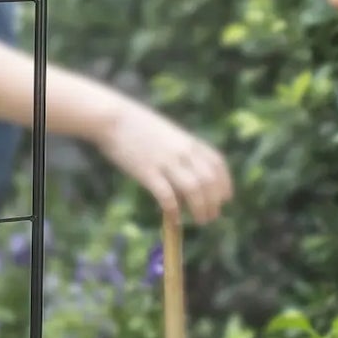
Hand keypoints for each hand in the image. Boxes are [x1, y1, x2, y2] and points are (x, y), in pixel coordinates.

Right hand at [96, 101, 231, 223]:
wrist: (112, 117)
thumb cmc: (136, 126)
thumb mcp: (167, 133)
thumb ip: (180, 151)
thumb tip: (189, 178)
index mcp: (188, 141)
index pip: (217, 164)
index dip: (225, 183)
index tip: (225, 199)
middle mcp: (182, 151)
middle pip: (209, 180)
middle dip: (214, 201)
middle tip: (211, 216)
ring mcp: (165, 161)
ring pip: (194, 189)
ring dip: (200, 208)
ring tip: (199, 220)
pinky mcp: (147, 171)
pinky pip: (166, 195)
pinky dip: (174, 210)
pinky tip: (174, 219)